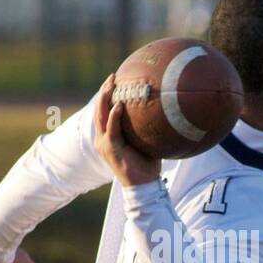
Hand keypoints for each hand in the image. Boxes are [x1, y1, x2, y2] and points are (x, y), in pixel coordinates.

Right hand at [94, 73, 159, 187]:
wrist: (143, 185)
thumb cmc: (147, 164)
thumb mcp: (145, 142)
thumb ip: (147, 127)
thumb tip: (163, 111)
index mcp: (108, 136)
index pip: (104, 112)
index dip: (107, 95)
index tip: (114, 80)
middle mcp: (102, 138)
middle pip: (99, 110)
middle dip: (104, 91)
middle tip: (112, 76)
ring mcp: (104, 143)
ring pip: (101, 116)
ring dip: (105, 99)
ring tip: (111, 84)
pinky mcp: (111, 148)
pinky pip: (112, 129)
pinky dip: (114, 116)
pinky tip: (120, 105)